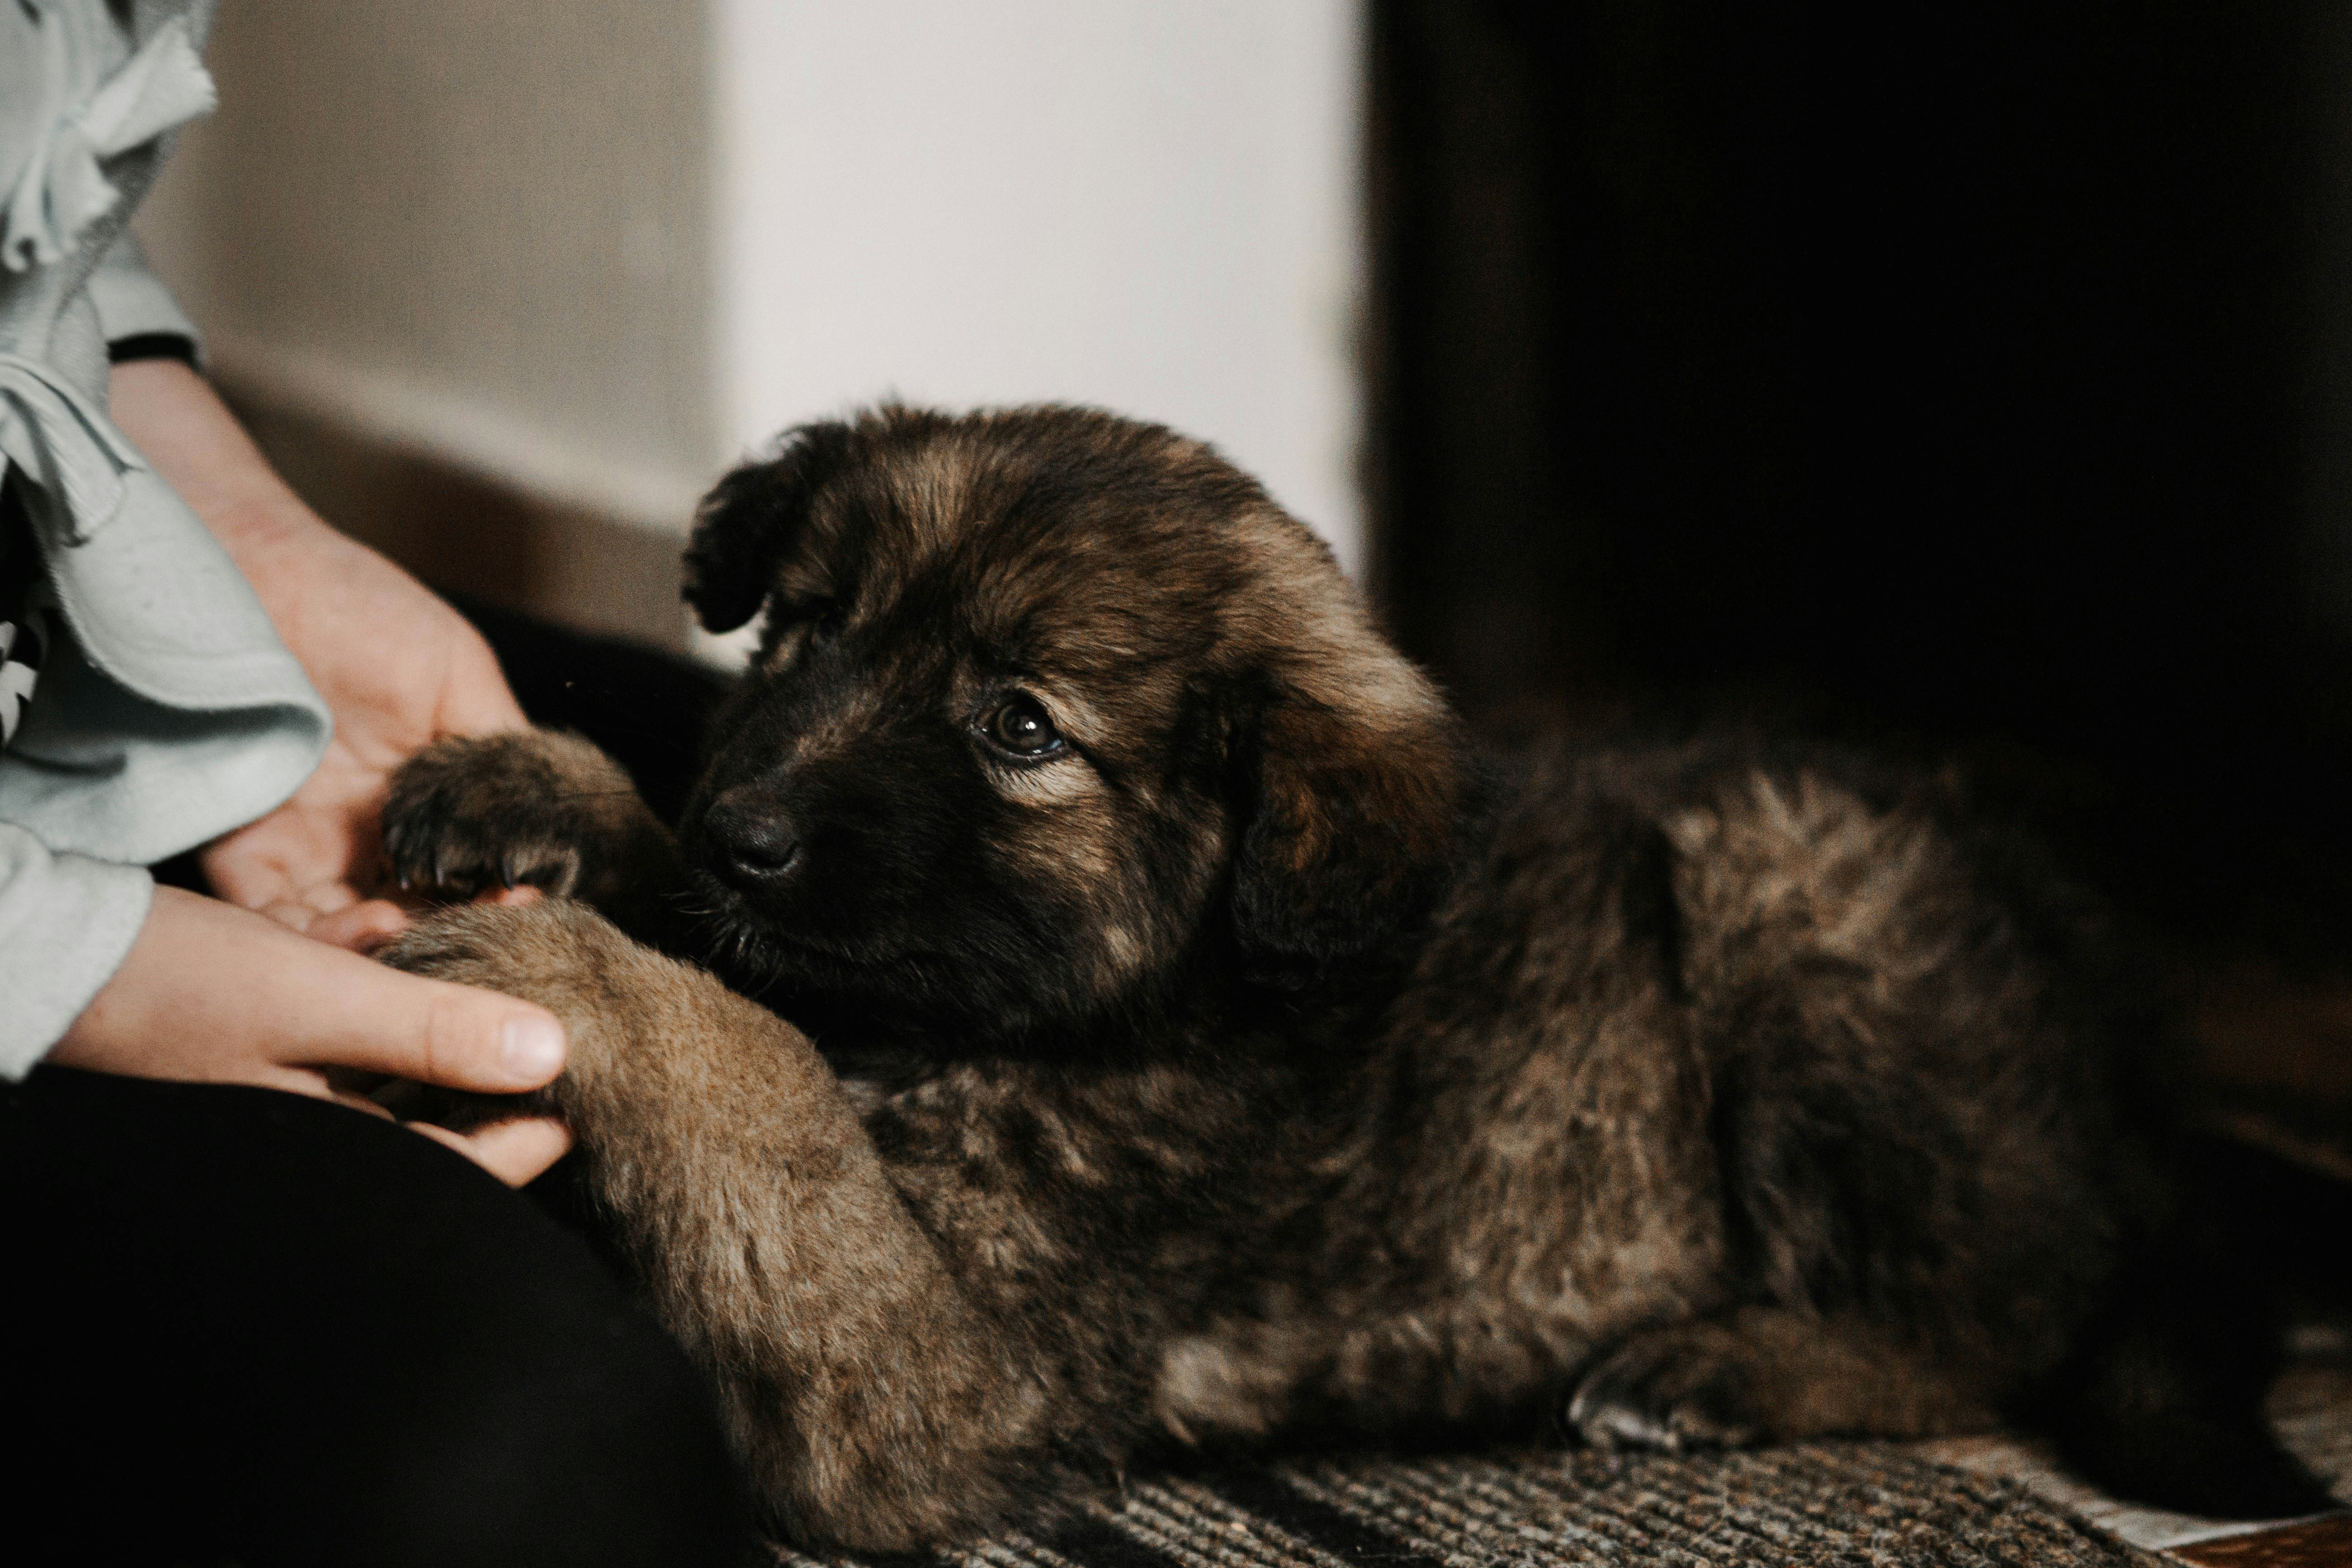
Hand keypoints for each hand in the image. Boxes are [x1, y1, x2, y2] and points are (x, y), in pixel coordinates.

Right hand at [51, 887, 574, 1183]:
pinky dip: (373, 965)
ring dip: (440, 987)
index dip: (526, 1139)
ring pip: (399, 1046)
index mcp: (328, 1147)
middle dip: (491, 1042)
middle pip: (436, 1105)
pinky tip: (375, 922)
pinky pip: (349, 1011)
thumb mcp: (318, 1001)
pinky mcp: (275, 1032)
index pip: (454, 1169)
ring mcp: (294, 1078)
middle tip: (553, 994)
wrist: (64, 951)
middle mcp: (316, 1125)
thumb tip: (547, 1054)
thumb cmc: (177, 986)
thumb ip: (431, 1030)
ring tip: (486, 924)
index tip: (586, 1101)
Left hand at [106, 360, 527, 928]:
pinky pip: (278, 927)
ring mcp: (306, 850)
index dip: (501, 900)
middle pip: (415, 918)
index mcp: (426, 800)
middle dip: (450, 936)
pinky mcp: (243, 856)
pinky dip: (321, 945)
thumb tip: (559, 828)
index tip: (527, 901)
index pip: (470, 875)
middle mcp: (370, 836)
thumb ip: (504, 753)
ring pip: (352, 936)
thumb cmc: (361, 608)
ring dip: (391, 950)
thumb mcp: (459, 677)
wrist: (254, 577)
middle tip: (480, 933)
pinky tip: (366, 927)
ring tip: (418, 932)